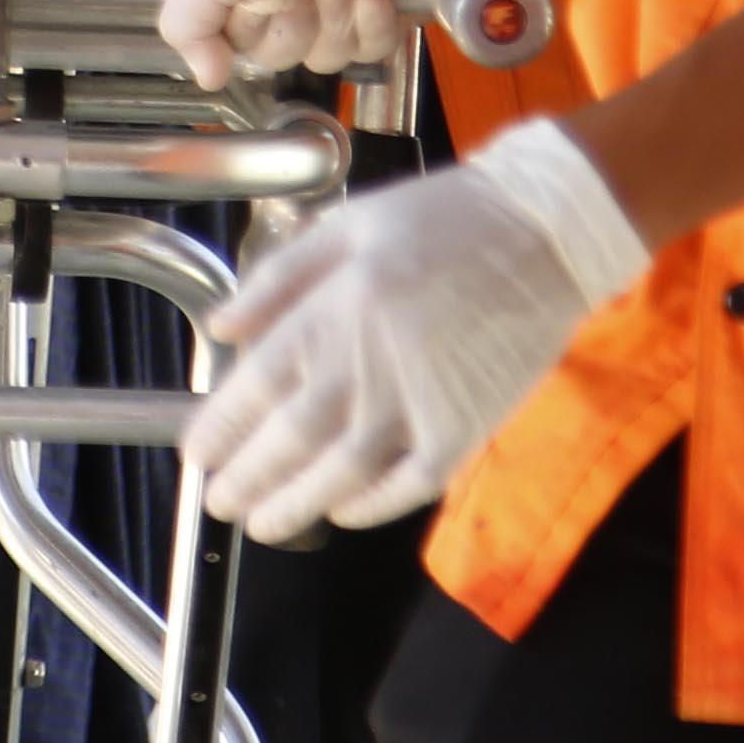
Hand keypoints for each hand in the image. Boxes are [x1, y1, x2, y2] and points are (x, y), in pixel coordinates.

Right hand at [160, 0, 471, 89]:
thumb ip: (186, 23)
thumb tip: (208, 79)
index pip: (230, 41)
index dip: (246, 27)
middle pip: (277, 54)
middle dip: (294, 21)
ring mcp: (331, 0)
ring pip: (324, 56)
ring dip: (334, 17)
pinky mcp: (379, 9)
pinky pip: (369, 50)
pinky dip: (372, 25)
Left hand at [183, 124, 654, 543]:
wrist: (546, 232)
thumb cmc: (442, 218)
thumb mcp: (348, 223)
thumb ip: (278, 277)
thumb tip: (221, 329)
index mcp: (332, 309)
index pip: (256, 386)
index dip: (220, 429)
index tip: (197, 455)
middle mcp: (366, 364)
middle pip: (289, 441)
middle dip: (246, 479)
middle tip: (220, 502)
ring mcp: (418, 403)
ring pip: (341, 475)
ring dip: (295, 505)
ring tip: (263, 523)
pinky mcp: (466, 429)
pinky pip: (408, 484)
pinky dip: (370, 507)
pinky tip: (341, 513)